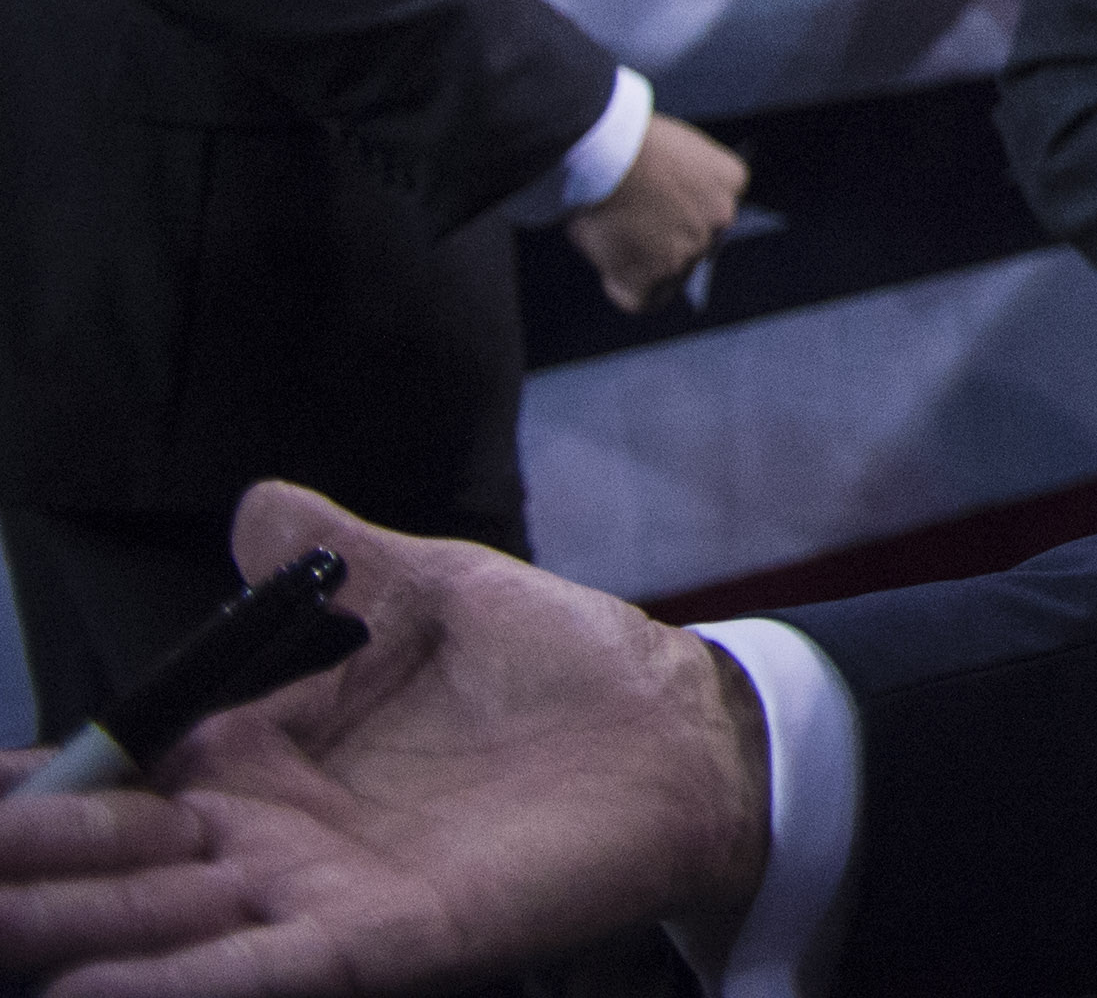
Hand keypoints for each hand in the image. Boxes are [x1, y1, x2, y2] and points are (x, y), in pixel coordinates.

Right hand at [0, 483, 773, 991]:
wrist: (681, 731)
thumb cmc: (559, 665)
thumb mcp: (435, 588)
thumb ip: (339, 556)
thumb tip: (259, 498)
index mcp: (258, 752)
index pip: (111, 779)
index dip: (32, 789)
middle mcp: (264, 838)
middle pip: (104, 870)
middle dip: (19, 874)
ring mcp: (316, 895)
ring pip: (154, 935)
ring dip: (69, 932)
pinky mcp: (383, 939)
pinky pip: (261, 976)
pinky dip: (173, 987)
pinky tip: (83, 992)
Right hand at [565, 116, 746, 315]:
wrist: (605, 152)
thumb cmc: (624, 140)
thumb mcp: (670, 149)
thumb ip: (679, 179)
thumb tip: (659, 206)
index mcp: (730, 179)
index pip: (716, 209)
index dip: (682, 212)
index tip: (657, 208)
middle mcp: (722, 218)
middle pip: (697, 242)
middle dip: (668, 240)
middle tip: (631, 228)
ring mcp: (692, 250)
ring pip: (672, 273)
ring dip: (645, 264)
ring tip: (611, 240)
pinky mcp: (657, 277)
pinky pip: (642, 299)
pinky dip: (621, 286)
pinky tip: (606, 264)